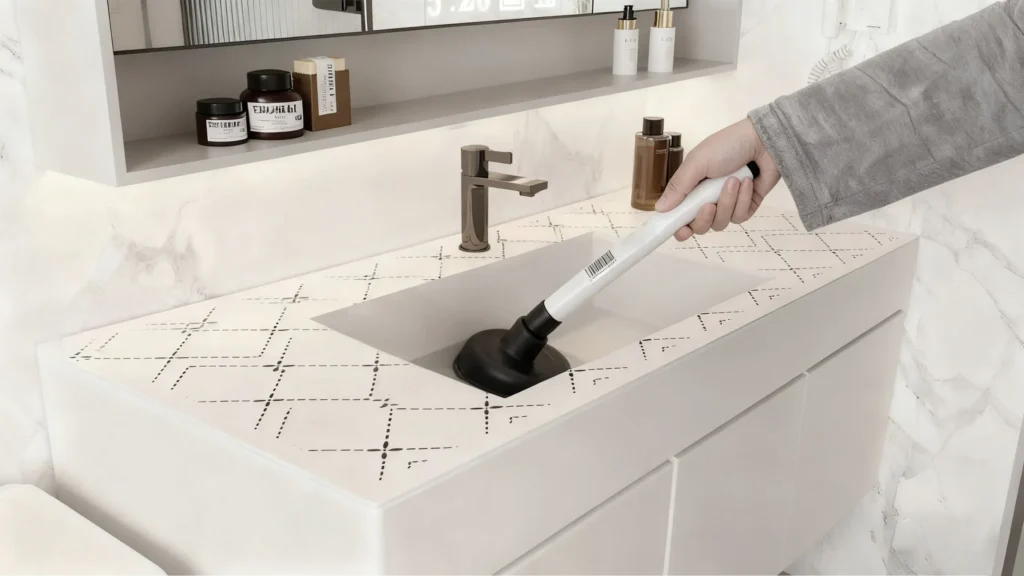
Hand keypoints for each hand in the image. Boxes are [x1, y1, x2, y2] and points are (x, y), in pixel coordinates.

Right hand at [654, 118, 780, 240]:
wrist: (764, 140)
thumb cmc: (727, 146)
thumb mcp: (697, 163)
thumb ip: (678, 187)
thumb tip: (659, 209)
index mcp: (691, 188)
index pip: (681, 216)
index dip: (679, 228)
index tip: (682, 232)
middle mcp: (707, 198)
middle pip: (700, 226)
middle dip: (704, 218)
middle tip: (709, 204)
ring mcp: (728, 203)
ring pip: (721, 222)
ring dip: (727, 202)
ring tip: (734, 181)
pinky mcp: (747, 206)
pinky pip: (740, 216)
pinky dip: (743, 200)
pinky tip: (747, 182)